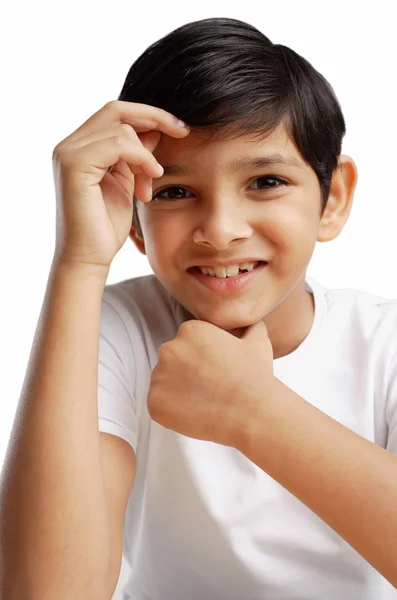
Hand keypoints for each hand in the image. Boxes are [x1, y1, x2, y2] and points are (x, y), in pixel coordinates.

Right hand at [51, 100, 188, 268]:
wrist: (89, 258)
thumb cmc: (106, 228)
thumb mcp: (128, 184)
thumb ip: (136, 157)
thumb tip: (154, 131)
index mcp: (81, 148)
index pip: (116, 114)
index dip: (149, 116)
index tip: (180, 129)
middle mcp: (69, 145)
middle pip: (116, 110)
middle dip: (154, 118)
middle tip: (182, 132)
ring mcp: (68, 153)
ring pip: (120, 127)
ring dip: (147, 153)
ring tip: (153, 181)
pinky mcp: (74, 165)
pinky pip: (117, 143)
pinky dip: (141, 157)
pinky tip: (151, 177)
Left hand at [147, 319, 274, 447]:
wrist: (251, 411)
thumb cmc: (255, 376)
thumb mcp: (258, 341)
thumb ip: (248, 326)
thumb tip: (251, 320)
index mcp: (190, 330)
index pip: (187, 343)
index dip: (202, 359)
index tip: (216, 371)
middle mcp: (169, 348)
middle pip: (173, 361)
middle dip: (186, 372)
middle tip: (210, 388)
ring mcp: (159, 376)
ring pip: (164, 383)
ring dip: (178, 391)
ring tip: (204, 402)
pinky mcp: (154, 402)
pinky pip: (158, 405)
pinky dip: (171, 411)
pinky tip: (195, 414)